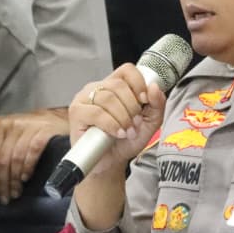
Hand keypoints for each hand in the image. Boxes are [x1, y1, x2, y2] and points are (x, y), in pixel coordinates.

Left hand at [0, 107, 68, 204]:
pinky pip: (32, 152)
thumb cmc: (35, 128)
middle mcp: (13, 124)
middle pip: (2, 158)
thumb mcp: (11, 128)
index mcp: (2, 125)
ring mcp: (29, 127)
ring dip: (14, 179)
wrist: (61, 119)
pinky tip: (26, 177)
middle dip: (2, 181)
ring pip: (15, 158)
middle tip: (5, 196)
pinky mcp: (45, 131)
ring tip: (16, 191)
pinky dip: (27, 167)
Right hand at [67, 64, 166, 181]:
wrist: (110, 162)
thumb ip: (156, 105)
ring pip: (108, 98)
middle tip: (135, 123)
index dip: (138, 83)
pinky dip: (111, 124)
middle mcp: (98, 88)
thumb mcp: (149, 122)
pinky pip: (97, 112)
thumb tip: (154, 87)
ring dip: (123, 118)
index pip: (127, 70)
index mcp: (114, 85)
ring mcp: (84, 98)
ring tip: (127, 131)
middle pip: (118, 85)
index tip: (144, 100)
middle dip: (132, 107)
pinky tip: (117, 133)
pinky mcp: (76, 112)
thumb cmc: (126, 140)